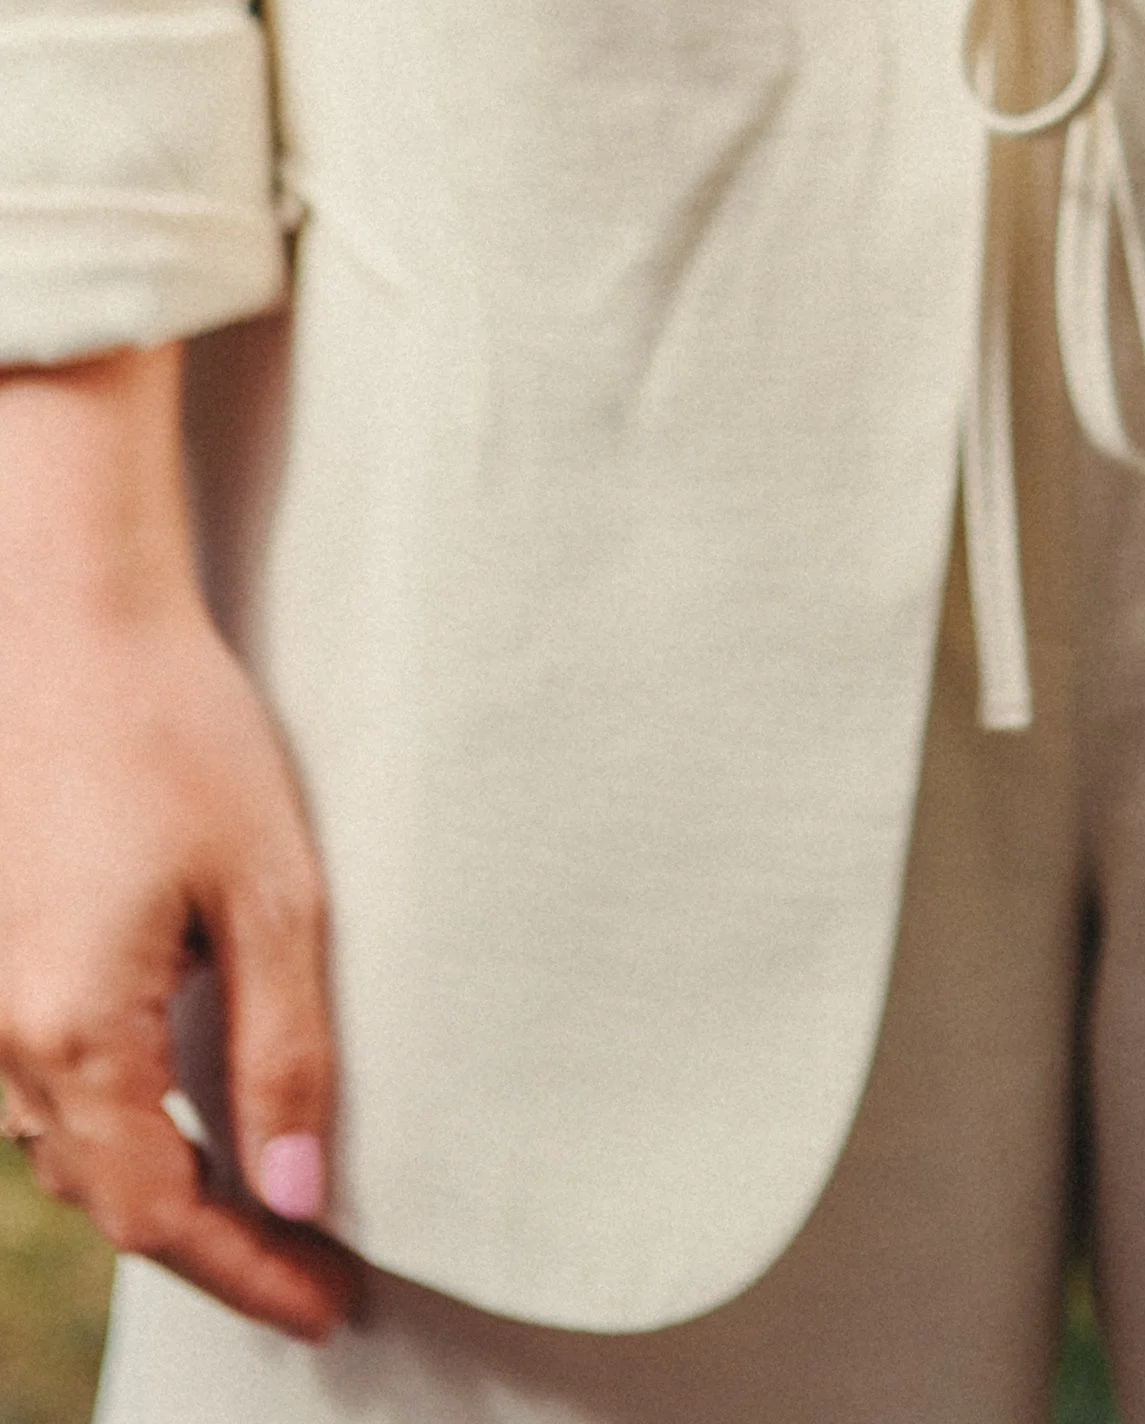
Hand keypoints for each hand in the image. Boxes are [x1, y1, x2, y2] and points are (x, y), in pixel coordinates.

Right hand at [0, 351, 351, 1342]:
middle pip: (111, 1194)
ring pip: (72, 1148)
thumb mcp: (269, 892)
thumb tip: (299, 1194)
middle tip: (318, 1271)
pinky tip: (186, 1118)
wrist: (67, 622)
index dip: (247, 1273)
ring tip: (266, 1211)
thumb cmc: (178, 735)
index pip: (159, 1215)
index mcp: (74, 1034)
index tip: (329, 1305)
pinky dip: (118, 1126)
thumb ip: (284, 1051)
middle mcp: (7, 1039)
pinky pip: (48, 1089)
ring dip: (161, 1191)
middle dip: (212, 1244)